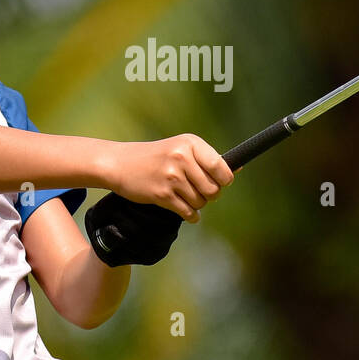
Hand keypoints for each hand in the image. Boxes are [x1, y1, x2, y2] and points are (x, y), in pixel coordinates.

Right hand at [105, 133, 236, 222]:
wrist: (120, 163)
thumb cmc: (155, 156)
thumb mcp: (181, 148)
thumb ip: (207, 159)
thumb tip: (238, 168)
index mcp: (190, 143)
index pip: (222, 167)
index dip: (224, 180)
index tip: (219, 182)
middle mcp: (182, 157)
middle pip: (213, 189)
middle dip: (210, 195)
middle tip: (200, 192)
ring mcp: (172, 176)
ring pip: (201, 202)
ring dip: (197, 204)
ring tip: (186, 197)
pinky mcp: (162, 194)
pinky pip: (187, 212)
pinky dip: (190, 215)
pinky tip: (185, 210)